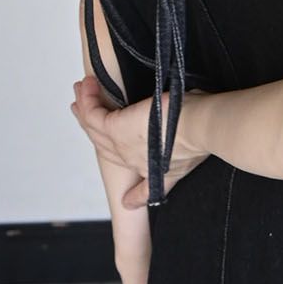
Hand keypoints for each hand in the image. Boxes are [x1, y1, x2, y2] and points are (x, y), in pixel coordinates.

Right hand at [70, 75, 212, 208]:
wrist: (199, 128)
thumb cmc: (203, 133)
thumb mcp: (194, 150)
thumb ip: (185, 147)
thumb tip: (186, 129)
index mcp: (154, 169)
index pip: (132, 172)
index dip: (123, 173)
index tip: (123, 198)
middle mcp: (134, 160)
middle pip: (104, 144)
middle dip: (91, 127)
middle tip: (80, 109)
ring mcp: (122, 146)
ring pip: (95, 129)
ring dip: (85, 108)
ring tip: (79, 91)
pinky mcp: (116, 129)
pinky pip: (93, 115)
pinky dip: (87, 100)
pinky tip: (87, 85)